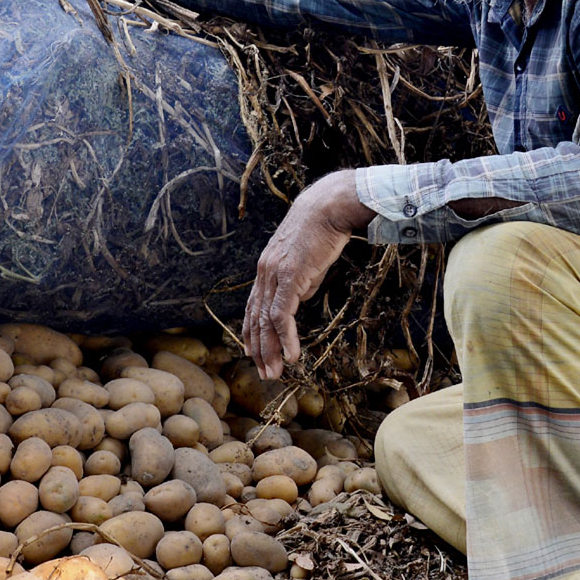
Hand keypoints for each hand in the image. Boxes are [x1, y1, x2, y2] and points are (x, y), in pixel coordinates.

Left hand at [243, 171, 374, 378]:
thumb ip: (300, 282)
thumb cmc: (321, 229)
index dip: (251, 332)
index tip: (253, 353)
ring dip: (270, 350)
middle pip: (255, 318)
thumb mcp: (307, 260)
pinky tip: (292, 355)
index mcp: (266, 268)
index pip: (253, 307)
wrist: (327, 206)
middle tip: (264, 373)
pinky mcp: (290, 277)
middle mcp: (265, 273)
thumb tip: (300, 299)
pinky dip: (286, 338)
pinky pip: (283, 315)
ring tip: (275, 371)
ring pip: (266, 321)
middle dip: (259, 349)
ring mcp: (275, 275)